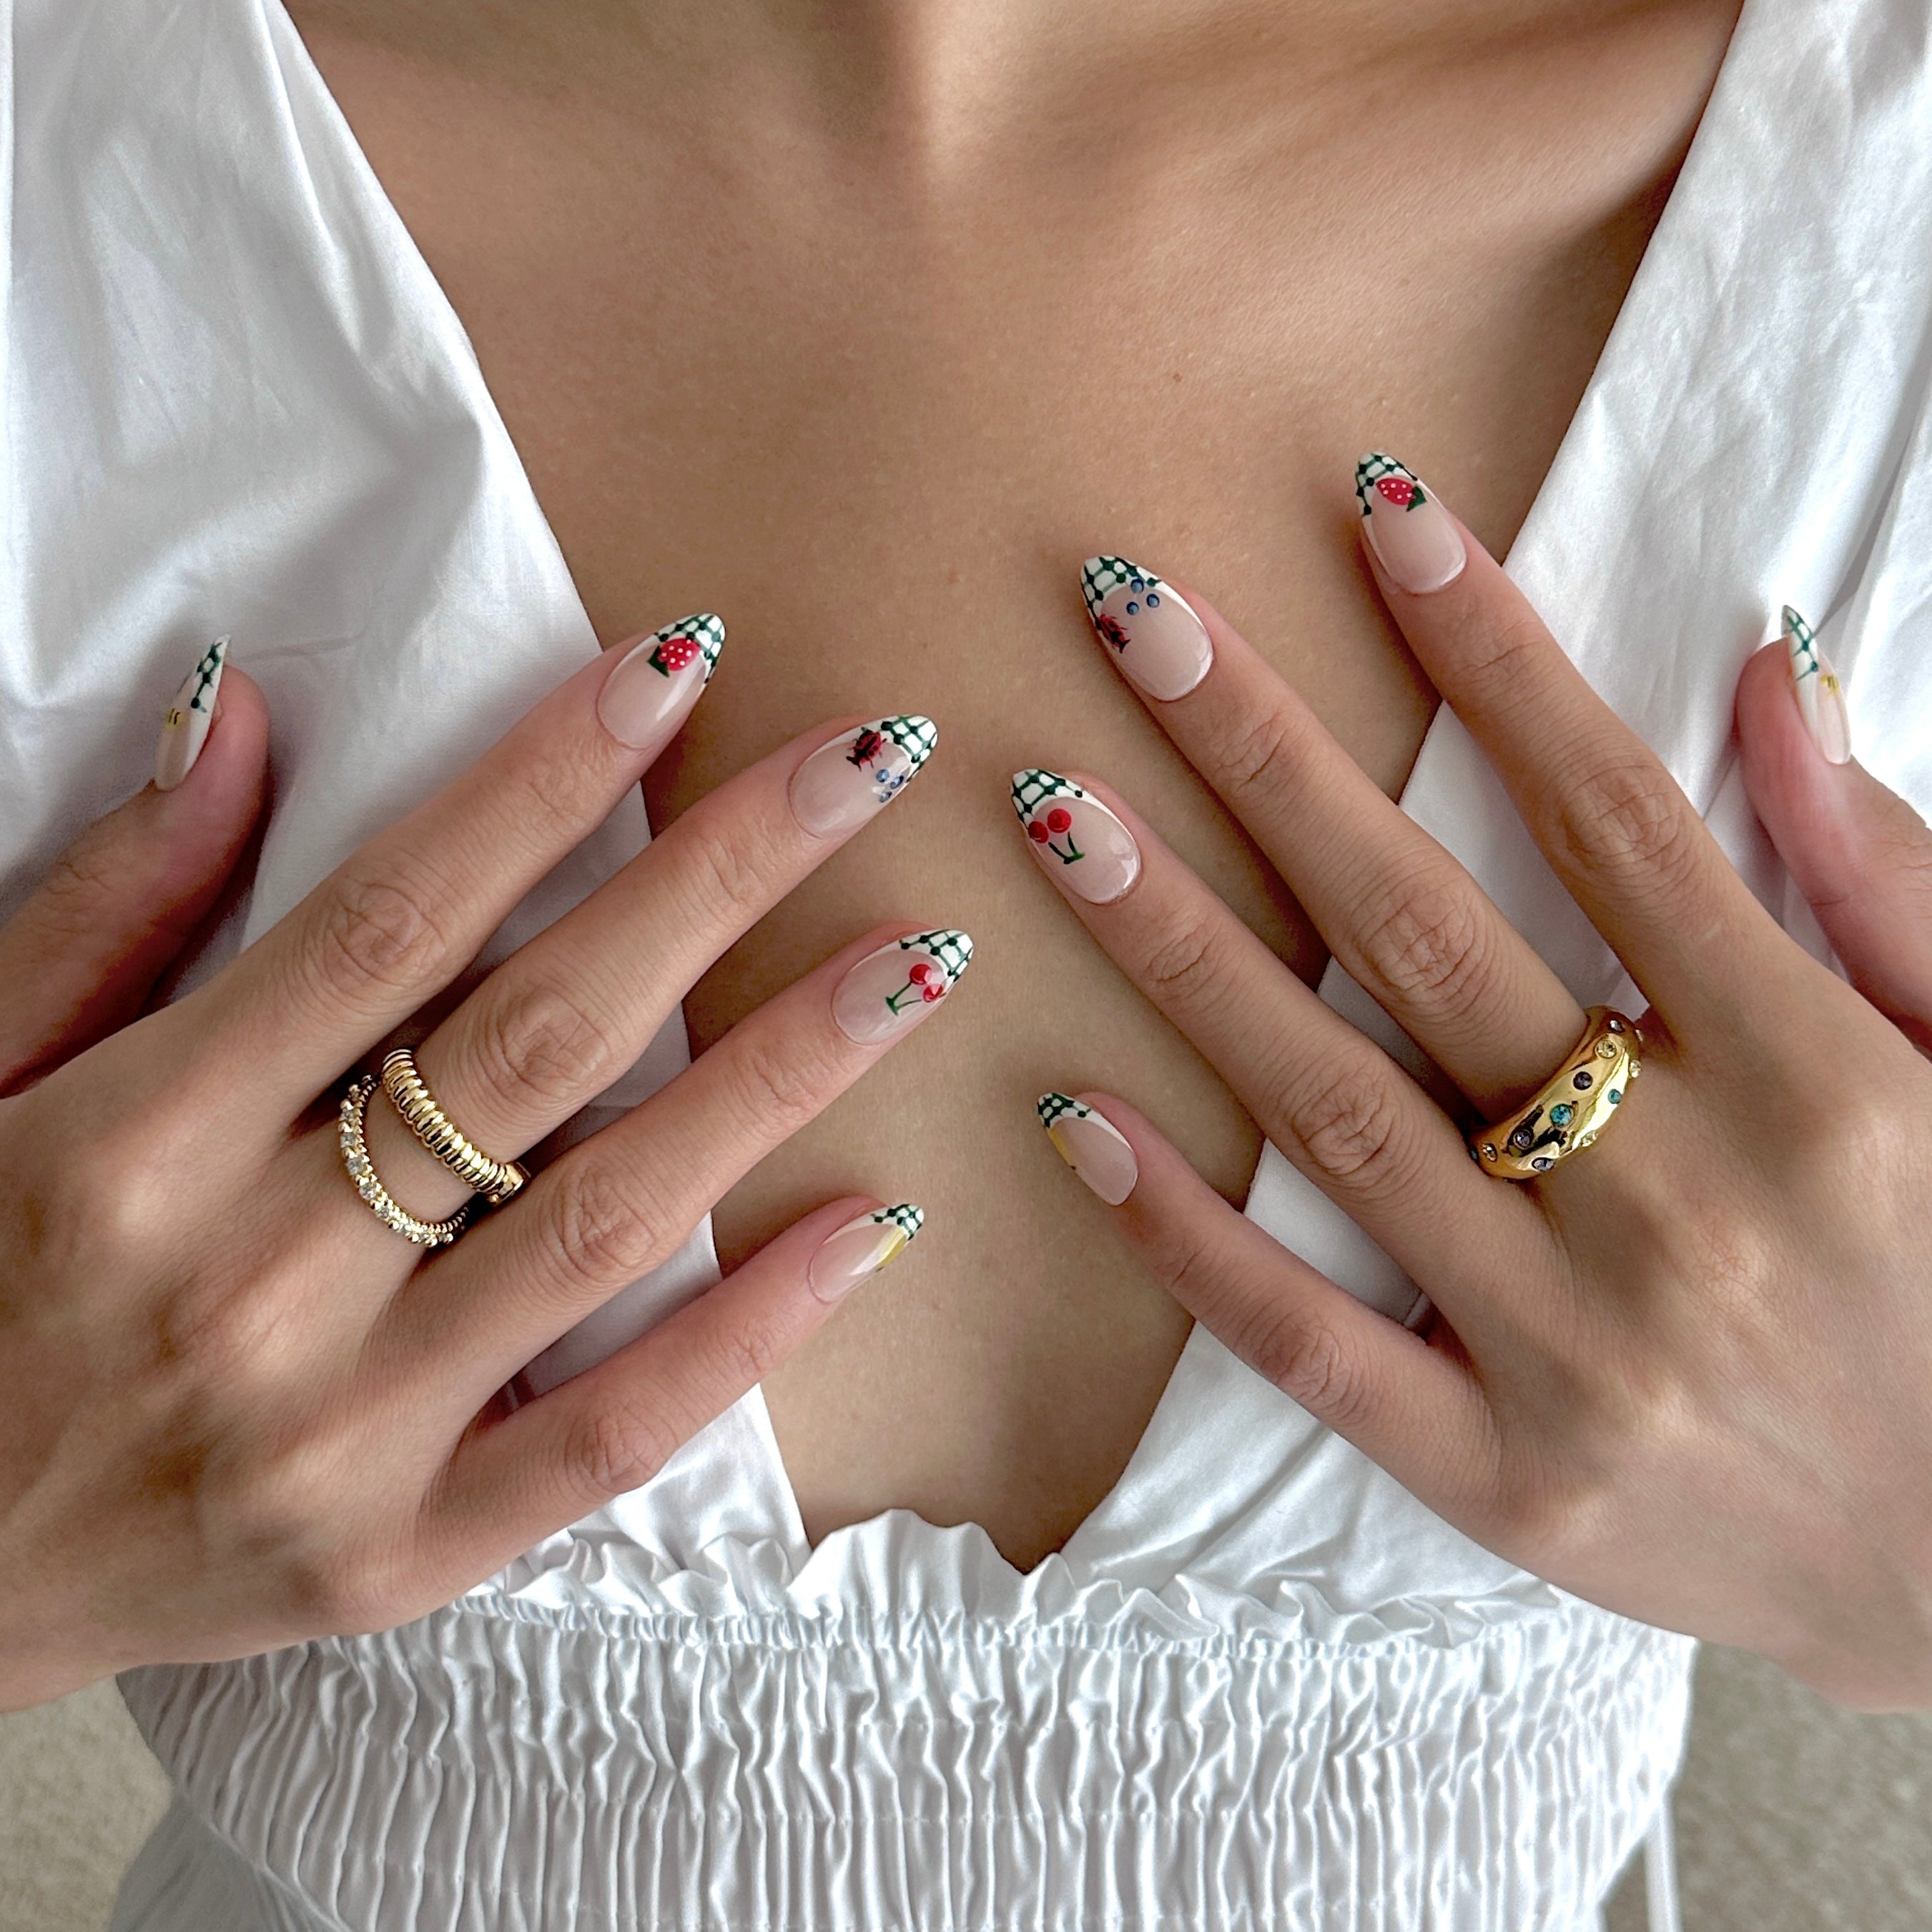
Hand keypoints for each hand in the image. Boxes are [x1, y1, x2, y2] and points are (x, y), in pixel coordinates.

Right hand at [0, 621, 963, 1708]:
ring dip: (781, 1079)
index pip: (392, 918)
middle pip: (540, 1039)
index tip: (679, 665)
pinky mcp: (396, 1558)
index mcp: (138, 1138)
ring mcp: (337, 1435)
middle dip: (718, 882)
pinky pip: (608, 1440)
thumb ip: (105, 903)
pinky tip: (874, 1224)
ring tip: (917, 967)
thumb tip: (242, 712)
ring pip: (610, 1222)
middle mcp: (251, 1279)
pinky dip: (750, 1337)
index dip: (547, 780)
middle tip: (867, 766)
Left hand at [1020, 472, 1931, 1712]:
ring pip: (1336, 1114)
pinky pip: (1308, 1342)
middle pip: (1430, 933)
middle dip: (1273, 758)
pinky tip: (1072, 1117)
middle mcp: (1679, 1199)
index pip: (1614, 814)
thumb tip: (1762, 673)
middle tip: (1132, 616)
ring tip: (1058, 818)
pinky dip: (1185, 1234)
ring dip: (1184, 951)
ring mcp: (1573, 1348)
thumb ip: (1884, 874)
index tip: (1378, 515)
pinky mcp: (1499, 1475)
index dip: (1492, 652)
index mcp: (1814, 1078)